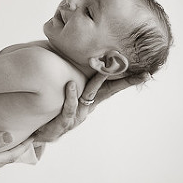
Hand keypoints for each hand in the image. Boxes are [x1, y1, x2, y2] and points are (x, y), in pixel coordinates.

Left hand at [32, 71, 149, 143]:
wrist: (37, 132)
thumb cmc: (51, 107)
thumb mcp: (63, 91)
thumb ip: (69, 75)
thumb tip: (74, 50)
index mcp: (89, 99)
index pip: (112, 86)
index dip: (128, 79)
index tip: (146, 73)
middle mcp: (86, 108)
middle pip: (109, 91)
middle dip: (125, 81)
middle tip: (141, 72)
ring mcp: (76, 117)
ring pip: (89, 97)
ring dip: (98, 82)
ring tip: (104, 68)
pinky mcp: (62, 124)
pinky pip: (68, 109)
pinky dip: (70, 97)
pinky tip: (70, 85)